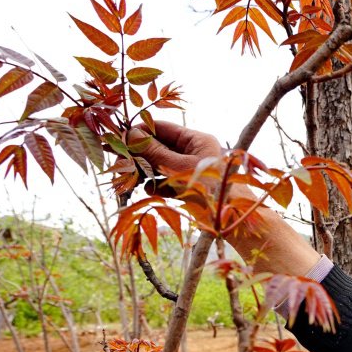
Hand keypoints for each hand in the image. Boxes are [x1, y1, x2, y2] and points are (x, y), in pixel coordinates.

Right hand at [127, 121, 321, 276]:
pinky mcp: (187, 189)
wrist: (234, 224)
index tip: (116, 139)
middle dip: (139, 155)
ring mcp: (189, 171)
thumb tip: (128, 134)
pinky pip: (164, 182)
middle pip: (156, 146)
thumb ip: (154, 153)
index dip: (138, 132)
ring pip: (157, 166)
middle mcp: (193, 152)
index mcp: (197, 140)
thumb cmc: (212, 192)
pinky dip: (156, 187)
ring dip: (146, 173)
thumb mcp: (180, 170)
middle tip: (121, 163)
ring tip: (139, 181)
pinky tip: (155, 193)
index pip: (160, 127)